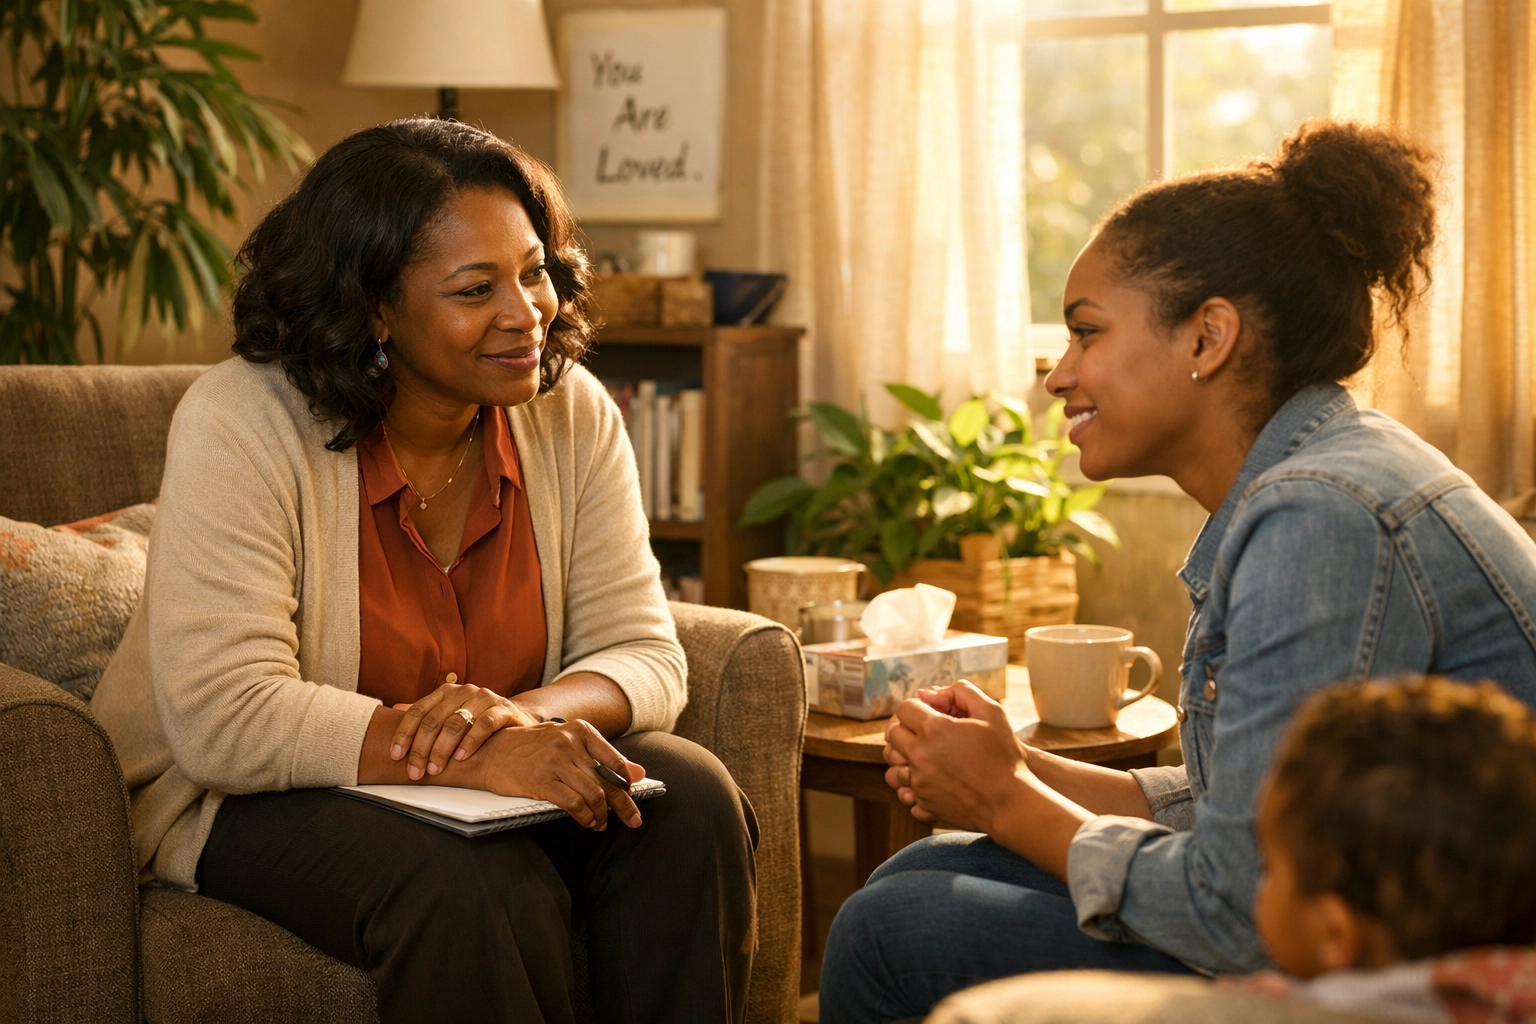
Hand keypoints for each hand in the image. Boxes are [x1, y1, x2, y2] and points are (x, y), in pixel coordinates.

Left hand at [389, 683, 540, 779]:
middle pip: (434, 720)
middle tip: (416, 771)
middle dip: (421, 749)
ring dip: (442, 749)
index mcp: (447, 692)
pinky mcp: (503, 709)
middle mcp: (464, 691)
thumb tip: (393, 710)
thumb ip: (426, 713)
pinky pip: (484, 724)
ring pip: (456, 723)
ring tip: (436, 768)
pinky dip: (470, 742)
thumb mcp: (451, 714)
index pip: (418, 711)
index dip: (404, 734)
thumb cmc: (478, 719)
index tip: (396, 755)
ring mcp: (485, 698)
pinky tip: (462, 757)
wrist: (516, 718)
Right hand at [477, 718, 647, 830]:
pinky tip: (586, 822)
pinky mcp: (540, 780)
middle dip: (624, 805)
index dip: (628, 785)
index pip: (615, 761)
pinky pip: (573, 804)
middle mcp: (569, 742)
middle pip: (607, 781)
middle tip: (633, 820)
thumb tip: (639, 773)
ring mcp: (554, 761)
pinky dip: (585, 817)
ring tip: (601, 824)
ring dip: (602, 815)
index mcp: (580, 730)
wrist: (491, 751)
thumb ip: (602, 756)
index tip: (634, 800)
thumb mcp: (568, 742)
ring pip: (593, 794)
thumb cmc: (531, 747)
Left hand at [883, 680, 1031, 832]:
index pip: (904, 709)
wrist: (1010, 802)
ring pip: (892, 764)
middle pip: (893, 734)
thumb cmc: (1004, 756)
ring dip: (904, 756)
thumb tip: (927, 693)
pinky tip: (928, 777)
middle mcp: (920, 755)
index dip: (917, 707)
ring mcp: (919, 781)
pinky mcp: (923, 802)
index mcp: (933, 730)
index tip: (930, 713)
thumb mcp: (991, 712)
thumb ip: (960, 692)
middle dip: (906, 728)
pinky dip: (910, 782)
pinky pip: (903, 789)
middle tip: (924, 730)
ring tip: (924, 755)